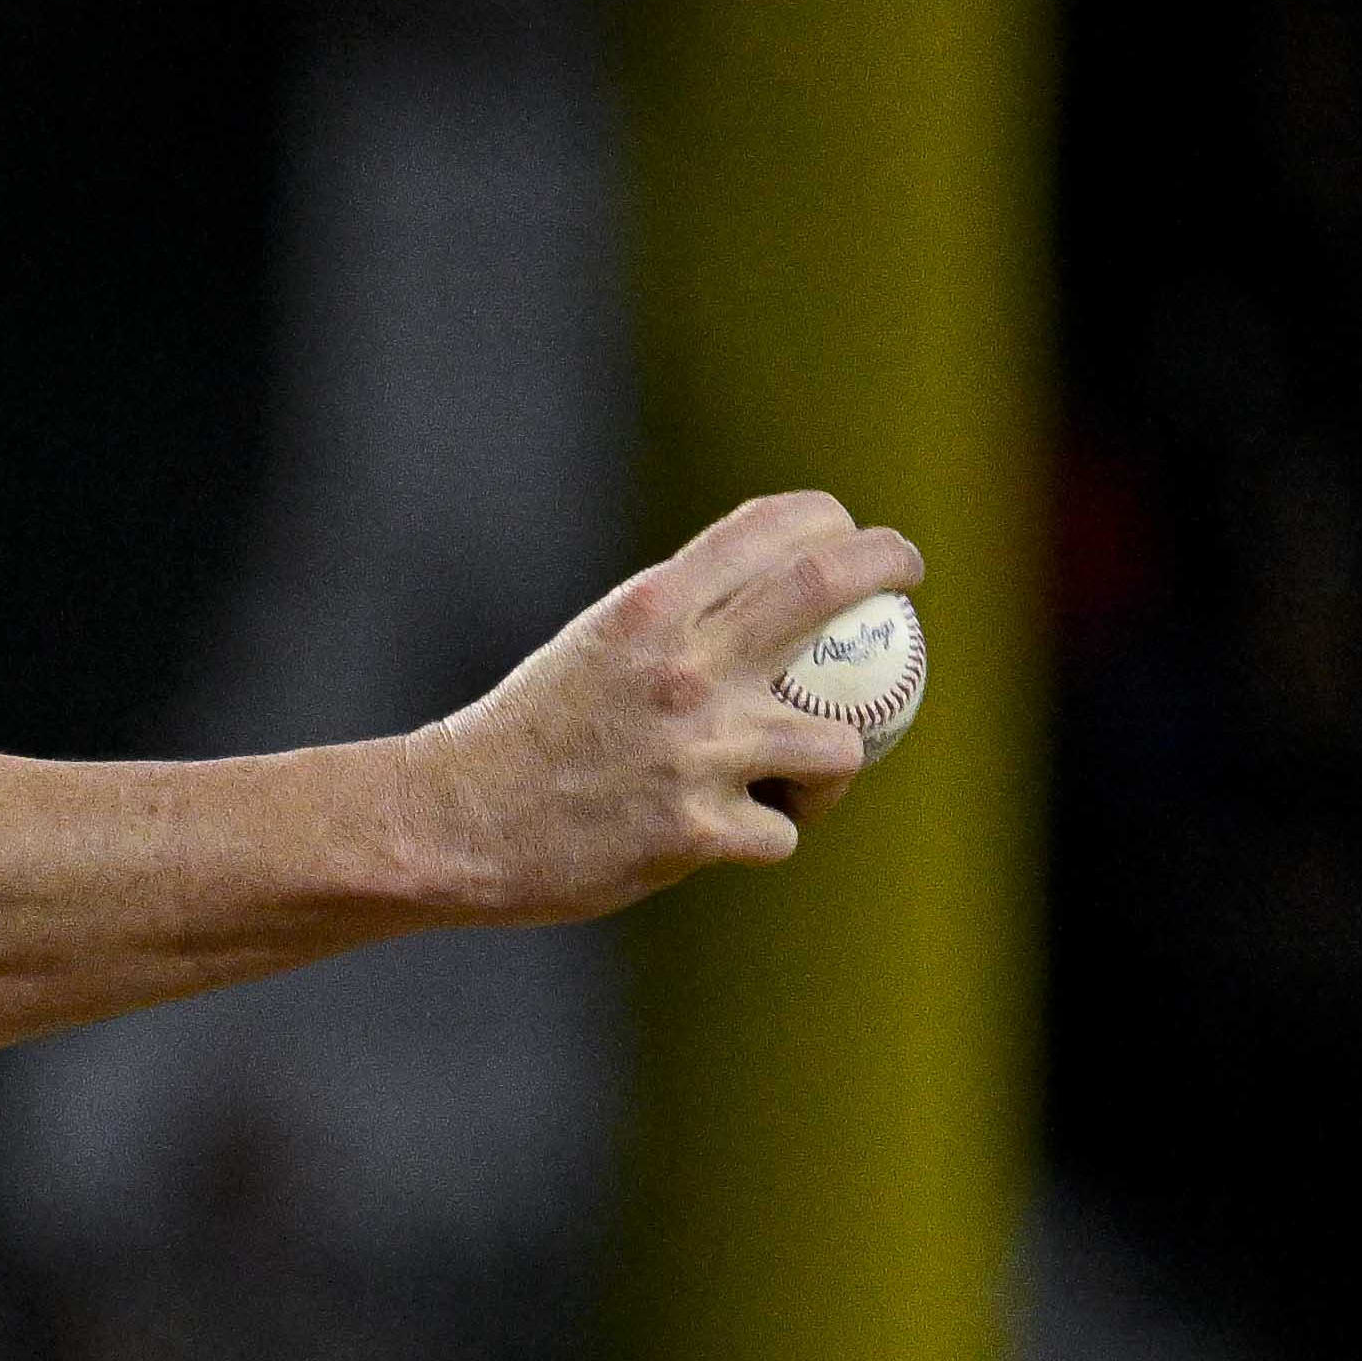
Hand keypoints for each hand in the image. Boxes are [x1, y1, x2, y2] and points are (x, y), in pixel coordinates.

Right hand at [396, 490, 924, 924]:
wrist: (455, 821)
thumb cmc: (529, 735)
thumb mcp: (595, 647)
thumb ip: (674, 623)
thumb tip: (762, 596)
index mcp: (650, 609)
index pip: (771, 532)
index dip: (832, 524)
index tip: (853, 537)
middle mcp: (682, 666)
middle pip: (826, 584)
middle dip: (888, 564)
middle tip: (906, 576)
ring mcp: (695, 751)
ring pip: (837, 746)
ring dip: (834, 763)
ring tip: (803, 779)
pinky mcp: (694, 833)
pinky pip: (780, 834)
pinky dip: (767, 835)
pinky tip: (732, 836)